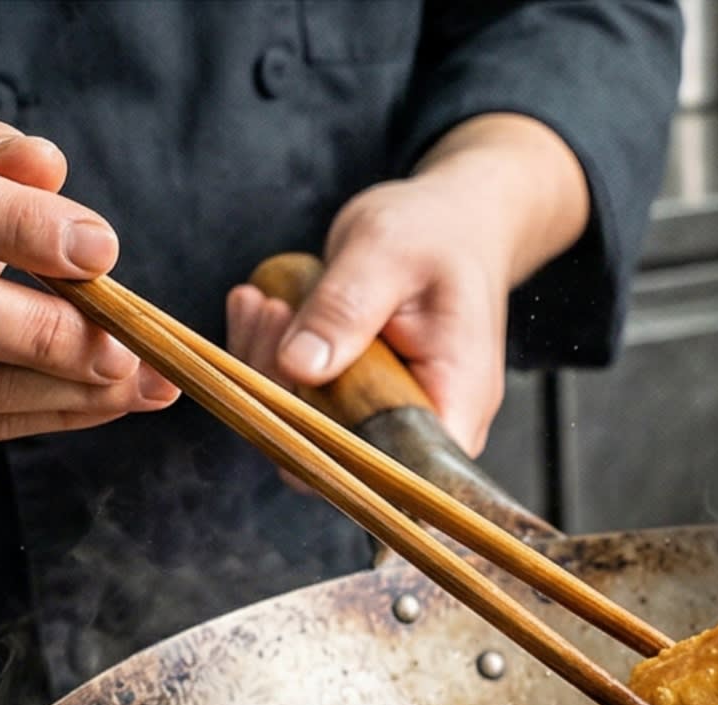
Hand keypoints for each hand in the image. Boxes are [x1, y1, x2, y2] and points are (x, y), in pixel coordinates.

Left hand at [221, 114, 589, 454]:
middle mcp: (425, 426)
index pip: (389, 470)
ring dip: (269, 368)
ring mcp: (387, 417)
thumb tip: (300, 368)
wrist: (454, 222)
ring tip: (264, 302)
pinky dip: (271, 357)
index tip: (286, 373)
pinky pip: (303, 402)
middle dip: (285, 390)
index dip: (327, 445)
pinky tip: (262, 306)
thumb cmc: (437, 232)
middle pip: (338, 455)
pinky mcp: (357, 400)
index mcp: (455, 403)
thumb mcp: (387, 253)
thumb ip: (346, 308)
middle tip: (272, 312)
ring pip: (310, 431)